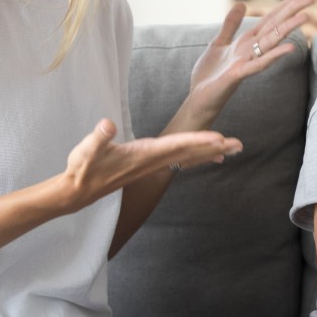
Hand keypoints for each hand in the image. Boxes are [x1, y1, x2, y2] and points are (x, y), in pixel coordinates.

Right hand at [62, 119, 241, 210]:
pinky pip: (180, 159)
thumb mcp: (86, 151)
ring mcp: (153, 164)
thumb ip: (98, 138)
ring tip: (234, 148)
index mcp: (143, 154)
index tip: (218, 137)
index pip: (175, 145)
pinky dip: (198, 156)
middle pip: (190, 152)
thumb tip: (107, 124)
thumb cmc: (82, 168)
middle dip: (215, 147)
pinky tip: (212, 157)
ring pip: (188, 156)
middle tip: (240, 144)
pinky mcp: (149, 164)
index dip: (197, 139)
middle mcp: (153, 160)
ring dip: (211, 151)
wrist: (77, 191)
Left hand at [186, 0, 312, 122]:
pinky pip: (259, 64)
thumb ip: (230, 24)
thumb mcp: (218, 43)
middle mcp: (251, 50)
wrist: (199, 99)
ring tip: (305, 16)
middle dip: (291, 12)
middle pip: (274, 27)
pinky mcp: (238, 74)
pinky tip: (289, 47)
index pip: (269, 20)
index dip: (285, 6)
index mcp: (246, 41)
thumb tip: (242, 3)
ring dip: (287, 29)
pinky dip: (274, 55)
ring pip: (270, 42)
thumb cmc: (210, 75)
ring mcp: (246, 61)